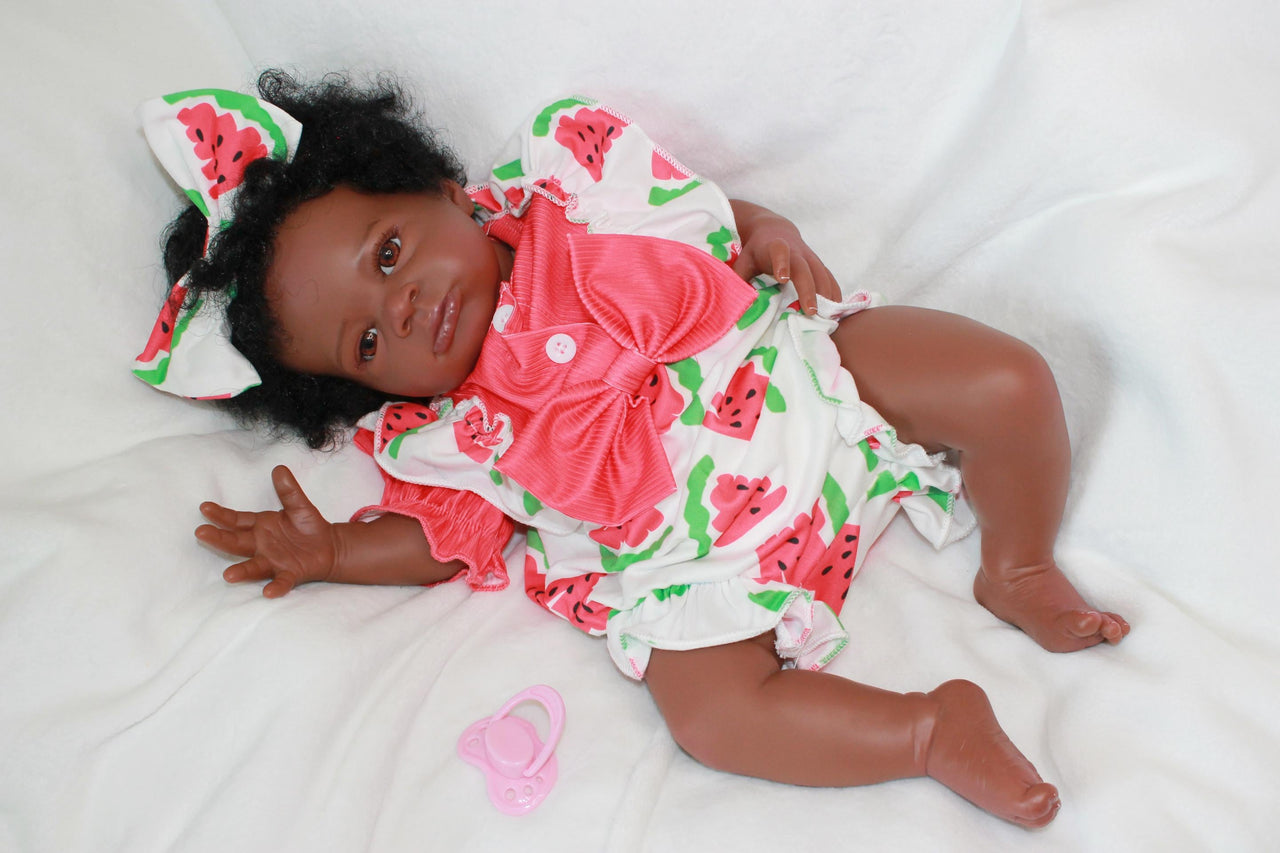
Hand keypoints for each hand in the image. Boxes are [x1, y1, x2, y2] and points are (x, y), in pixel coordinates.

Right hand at [195, 465, 336, 597]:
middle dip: (219, 539)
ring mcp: (273, 562)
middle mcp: (261, 546)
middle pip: (237, 543)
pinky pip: (281, 581)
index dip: (221, 515)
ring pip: (254, 567)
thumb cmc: (308, 526)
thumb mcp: (299, 505)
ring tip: (228, 576)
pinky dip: (275, 587)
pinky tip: (269, 592)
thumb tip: (279, 468)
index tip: (204, 507)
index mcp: (260, 527)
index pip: (237, 520)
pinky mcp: (290, 574)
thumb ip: (289, 490)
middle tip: (201, 533)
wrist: (329, 547)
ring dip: (241, 571)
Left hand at [730, 200, 840, 314]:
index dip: (782, 264)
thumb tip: (733, 301)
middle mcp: (796, 251)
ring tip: (827, 318)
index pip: (779, 253)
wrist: (775, 230)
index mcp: (775, 247)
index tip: (782, 279)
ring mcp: (810, 257)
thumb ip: (739, 277)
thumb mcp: (743, 260)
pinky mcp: (819, 265)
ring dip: (826, 296)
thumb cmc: (757, 251)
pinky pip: (829, 279)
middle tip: (811, 311)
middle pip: (805, 269)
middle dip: (809, 289)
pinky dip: (834, 294)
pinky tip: (837, 312)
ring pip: (821, 275)